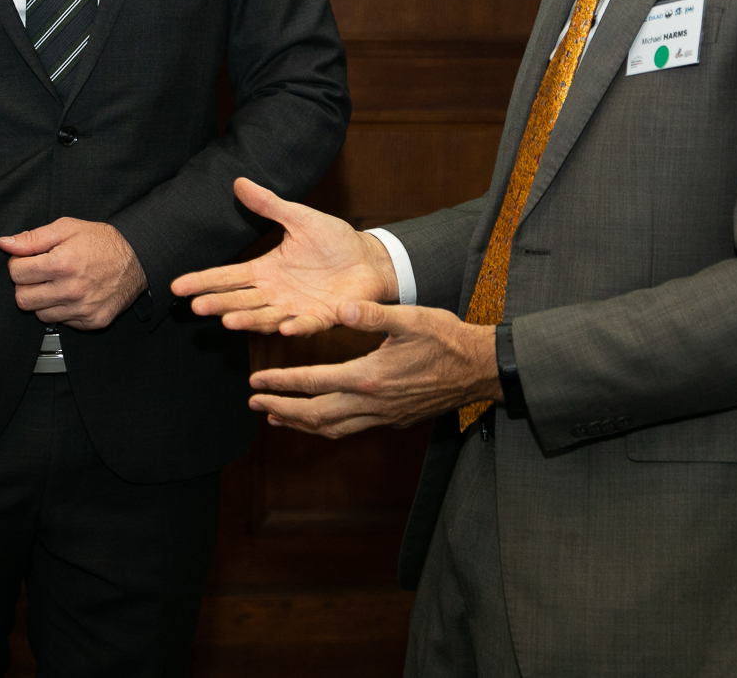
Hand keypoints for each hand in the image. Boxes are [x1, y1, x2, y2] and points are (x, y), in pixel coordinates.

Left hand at [0, 218, 146, 329]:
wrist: (138, 260)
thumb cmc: (103, 242)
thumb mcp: (67, 228)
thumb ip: (33, 238)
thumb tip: (5, 243)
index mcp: (62, 263)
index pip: (16, 273)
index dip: (17, 264)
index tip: (27, 260)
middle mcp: (71, 290)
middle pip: (22, 299)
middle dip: (25, 285)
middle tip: (39, 274)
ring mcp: (82, 309)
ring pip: (39, 314)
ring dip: (42, 300)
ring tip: (57, 284)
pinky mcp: (92, 322)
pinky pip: (62, 323)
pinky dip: (62, 310)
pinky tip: (72, 295)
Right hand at [170, 178, 397, 335]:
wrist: (370, 260)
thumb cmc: (335, 240)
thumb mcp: (299, 218)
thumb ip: (269, 205)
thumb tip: (239, 181)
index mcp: (266, 270)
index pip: (227, 277)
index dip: (203, 280)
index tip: (177, 286)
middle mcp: (275, 293)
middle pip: (239, 300)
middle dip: (218, 304)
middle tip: (196, 307)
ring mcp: (296, 308)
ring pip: (265, 316)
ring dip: (247, 319)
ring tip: (228, 321)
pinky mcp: (322, 318)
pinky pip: (307, 324)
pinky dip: (296, 327)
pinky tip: (285, 328)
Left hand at [249, 300, 499, 437]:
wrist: (482, 369)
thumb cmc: (448, 339)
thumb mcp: (411, 319)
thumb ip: (373, 314)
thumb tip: (340, 307)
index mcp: (370, 377)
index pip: (315, 382)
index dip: (282, 382)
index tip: (256, 381)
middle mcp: (373, 403)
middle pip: (317, 414)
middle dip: (282, 408)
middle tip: (254, 403)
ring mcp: (384, 415)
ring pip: (333, 428)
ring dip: (301, 423)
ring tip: (275, 417)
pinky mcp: (395, 419)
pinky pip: (351, 429)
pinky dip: (327, 427)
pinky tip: (319, 420)